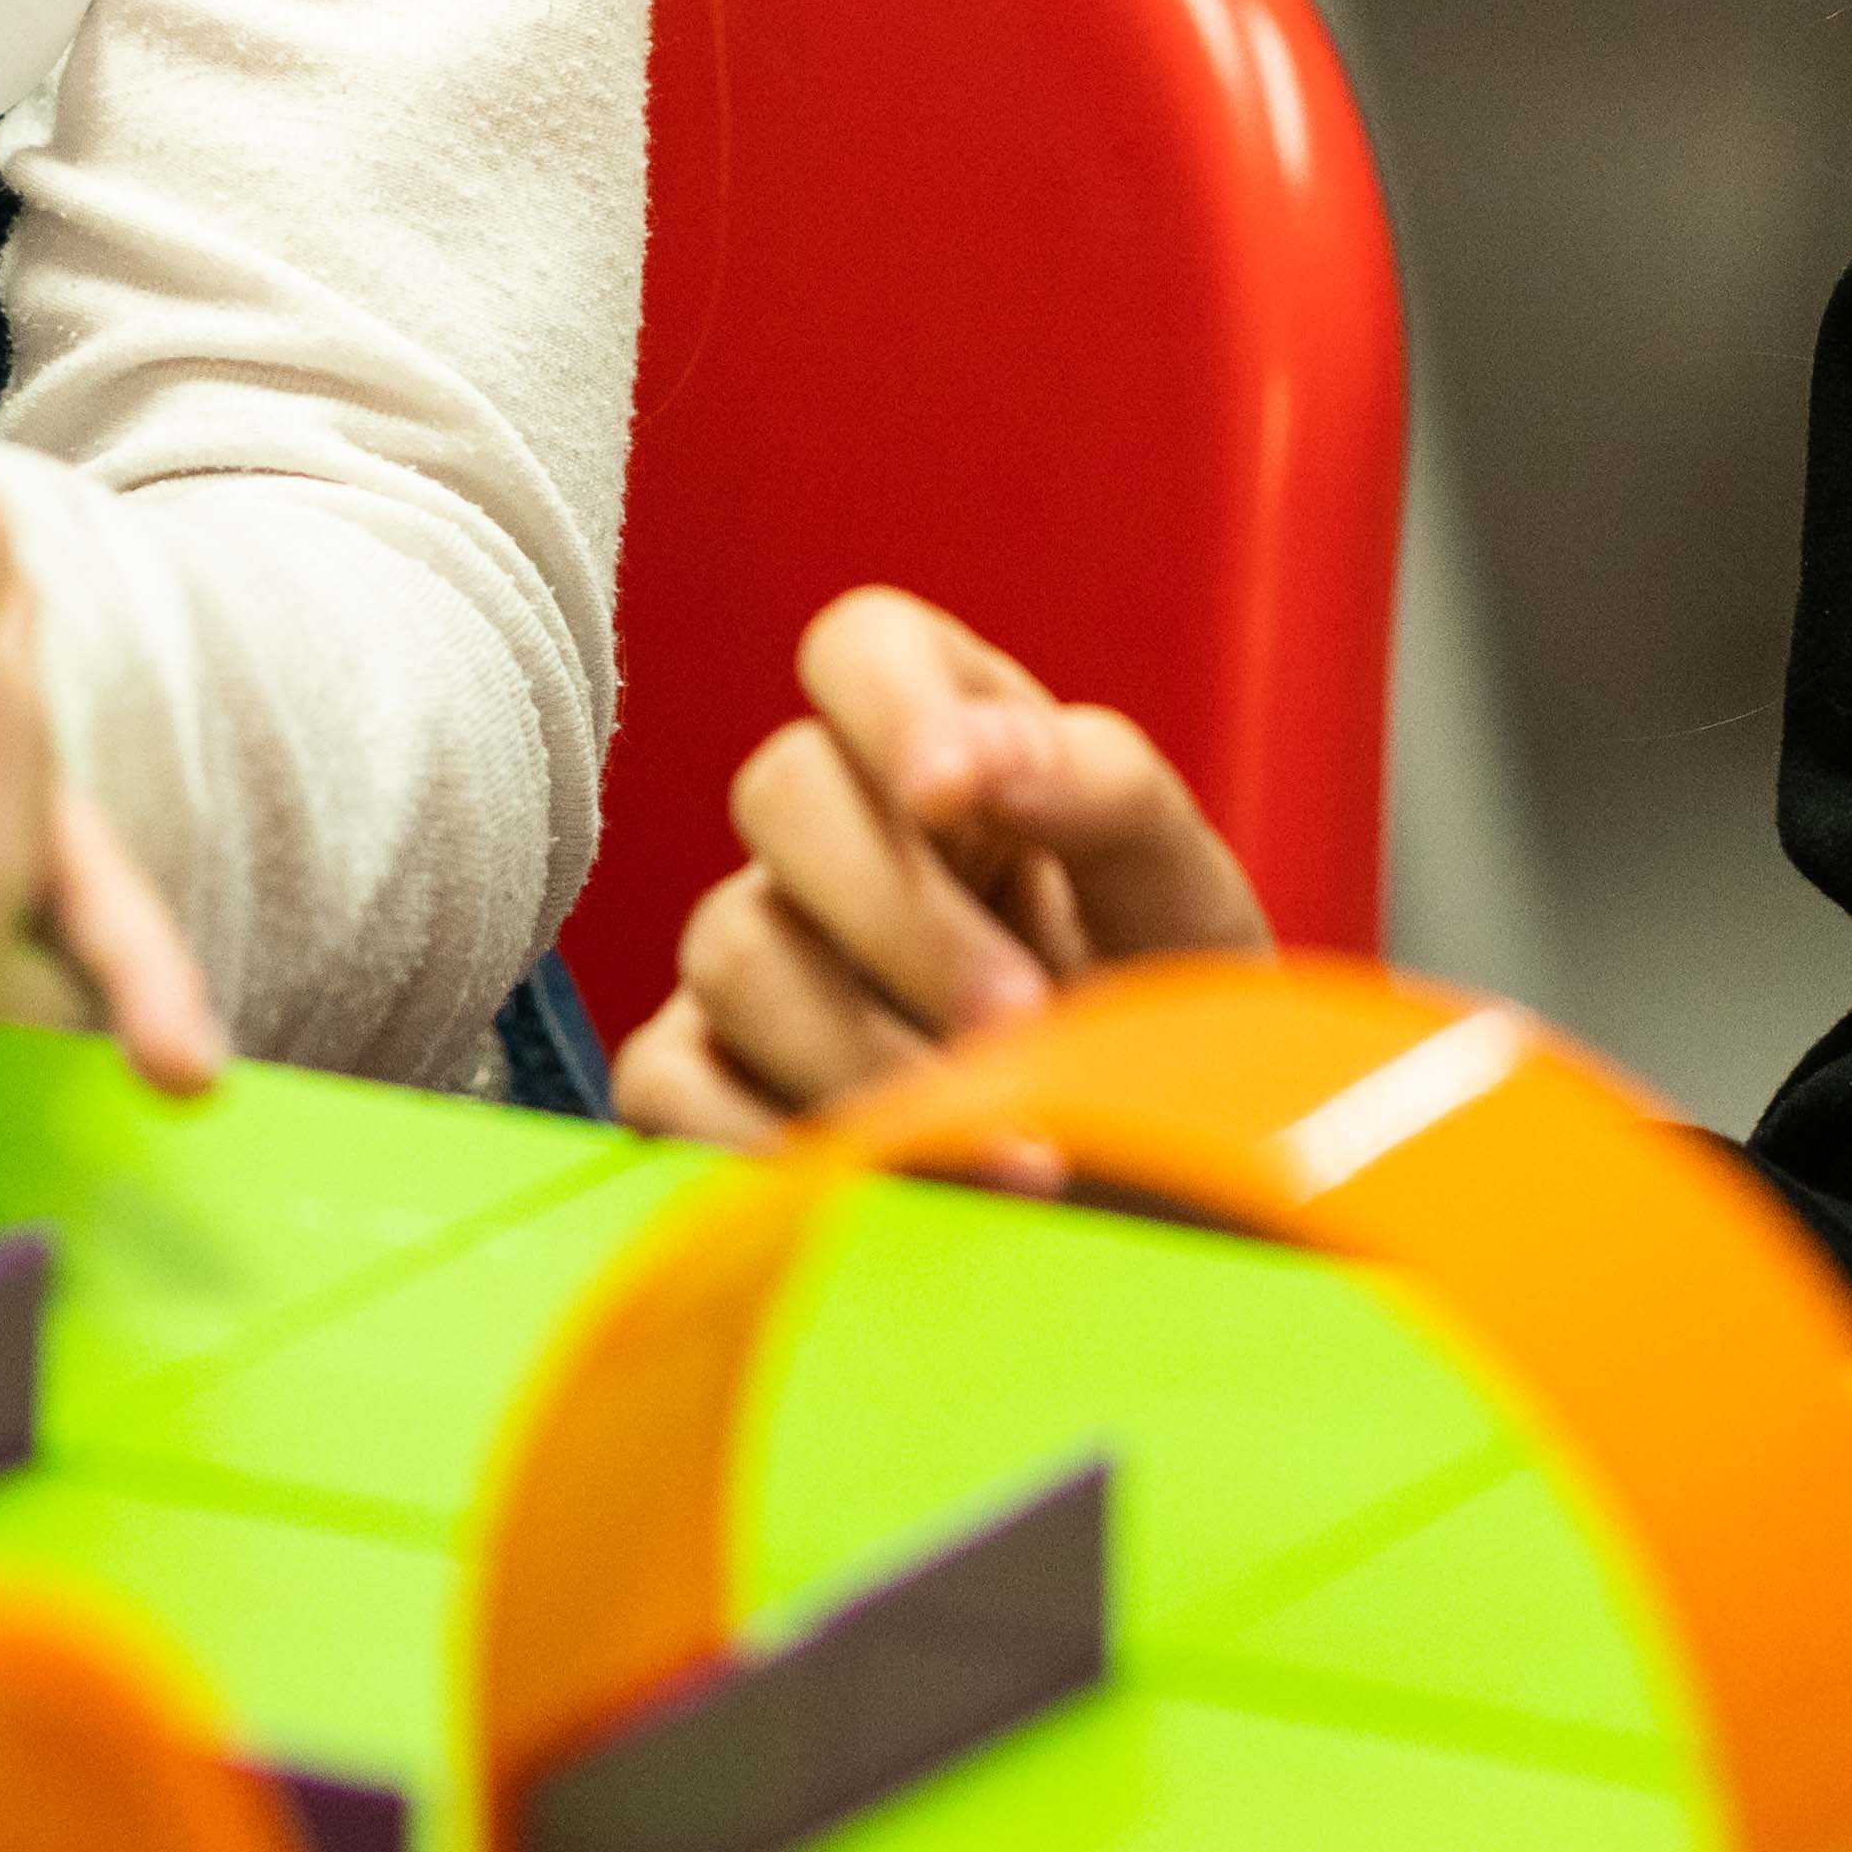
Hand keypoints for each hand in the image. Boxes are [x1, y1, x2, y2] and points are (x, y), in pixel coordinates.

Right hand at [605, 584, 1265, 1143]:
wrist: (1168, 1204)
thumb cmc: (1176, 1028)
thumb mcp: (1185, 899)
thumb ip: (1108, 794)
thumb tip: (982, 759)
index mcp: (951, 742)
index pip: (864, 647)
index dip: (891, 705)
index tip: (953, 794)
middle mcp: (833, 832)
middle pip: (782, 793)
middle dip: (907, 924)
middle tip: (1026, 1030)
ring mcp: (757, 953)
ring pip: (734, 949)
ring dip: (863, 1056)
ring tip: (1003, 1152)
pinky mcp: (701, 1080)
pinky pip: (666, 1086)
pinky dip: (763, 1145)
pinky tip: (878, 1194)